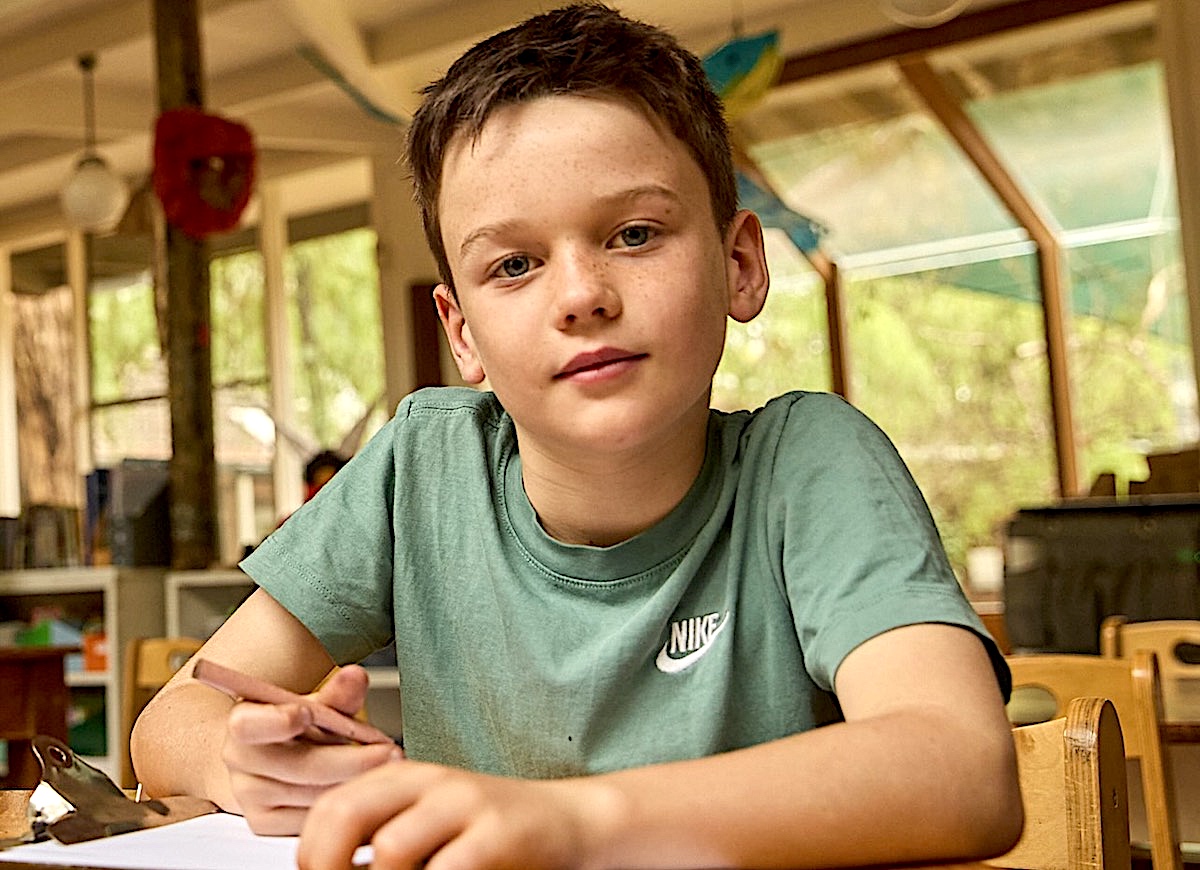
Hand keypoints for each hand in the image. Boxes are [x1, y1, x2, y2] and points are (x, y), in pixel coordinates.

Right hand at [222, 664, 400, 833]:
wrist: (272, 755)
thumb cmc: (297, 726)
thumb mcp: (318, 704)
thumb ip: (338, 694)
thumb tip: (355, 677)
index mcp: (244, 722)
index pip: (249, 725)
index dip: (277, 721)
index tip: (308, 712)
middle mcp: (239, 761)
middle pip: (299, 766)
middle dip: (353, 760)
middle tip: (391, 752)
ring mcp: (250, 796)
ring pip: (312, 795)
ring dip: (355, 783)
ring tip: (385, 769)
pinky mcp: (264, 824)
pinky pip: (312, 819)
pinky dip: (342, 804)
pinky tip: (364, 790)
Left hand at [296, 760, 604, 869]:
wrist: (571, 820)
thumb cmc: (494, 830)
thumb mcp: (432, 822)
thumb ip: (384, 836)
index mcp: (408, 776)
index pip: (334, 804)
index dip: (310, 851)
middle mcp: (432, 782)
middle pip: (349, 814)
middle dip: (325, 864)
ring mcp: (465, 805)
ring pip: (391, 850)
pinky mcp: (497, 835)